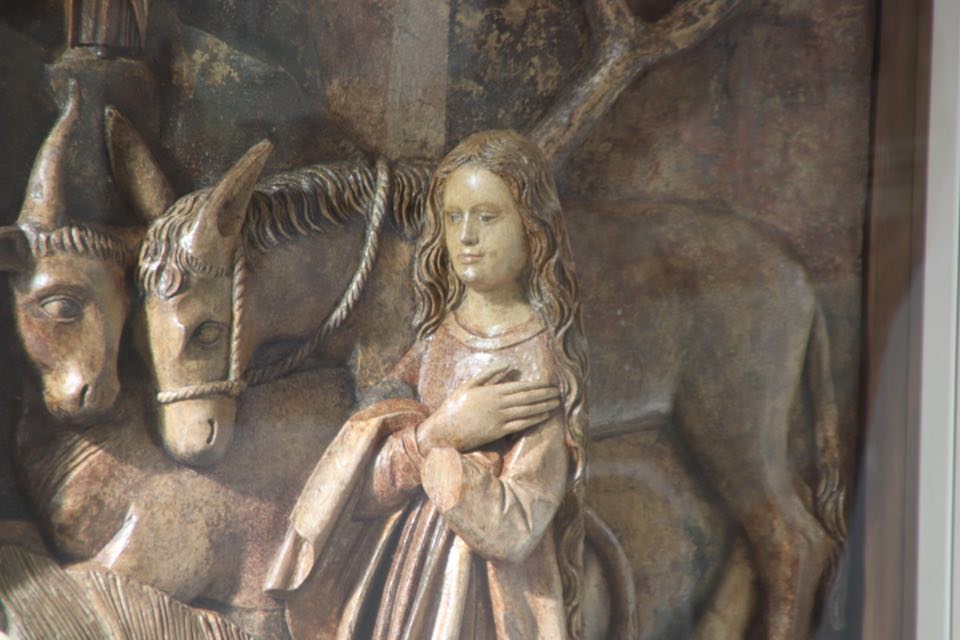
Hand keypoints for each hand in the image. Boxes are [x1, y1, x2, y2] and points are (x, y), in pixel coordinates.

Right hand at [416, 364, 560, 453]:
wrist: (445, 429)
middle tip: (559, 393)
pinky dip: (534, 420)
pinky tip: (544, 416)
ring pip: (527, 411)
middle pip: (527, 398)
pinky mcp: (498, 432)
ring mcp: (499, 419)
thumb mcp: (469, 385)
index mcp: (492, 391)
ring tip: (555, 403)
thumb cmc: (455, 406)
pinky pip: (521, 425)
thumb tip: (507, 364)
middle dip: (545, 395)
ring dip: (543, 406)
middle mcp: (498, 404)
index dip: (537, 385)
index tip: (549, 384)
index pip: (521, 386)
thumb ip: (489, 374)